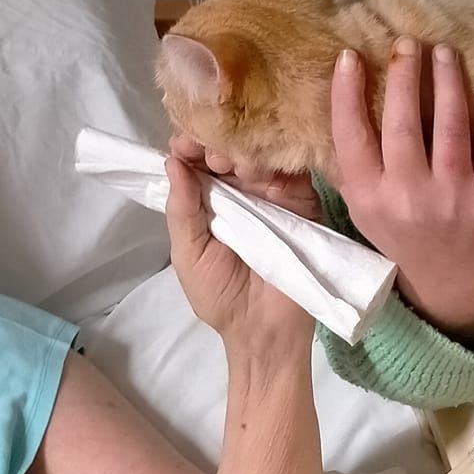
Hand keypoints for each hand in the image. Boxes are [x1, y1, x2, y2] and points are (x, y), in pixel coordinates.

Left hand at [164, 154, 312, 353]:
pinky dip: (273, 165)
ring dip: (241, 150)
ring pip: (259, 154)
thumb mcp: (188, 253)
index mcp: (210, 200)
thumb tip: (172, 161)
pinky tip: (255, 172)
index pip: (198, 161)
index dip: (190, 146)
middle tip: (210, 155)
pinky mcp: (301, 203)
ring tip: (228, 163)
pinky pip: (292, 172)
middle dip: (215, 142)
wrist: (263, 330)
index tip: (182, 144)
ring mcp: (272, 195)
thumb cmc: (220, 296)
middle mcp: (241, 191)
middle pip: (229, 149)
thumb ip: (181, 210)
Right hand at [331, 39, 473, 343]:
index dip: (347, 93)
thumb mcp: (365, 213)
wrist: (452, 291)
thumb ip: (350, 169)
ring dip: (446, 80)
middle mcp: (409, 196)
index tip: (349, 57)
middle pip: (402, 122)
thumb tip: (337, 107)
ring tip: (443, 52)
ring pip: (450, 124)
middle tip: (406, 43)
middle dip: (404, 75)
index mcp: (369, 199)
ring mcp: (454, 197)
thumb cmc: (403, 242)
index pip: (351, 135)